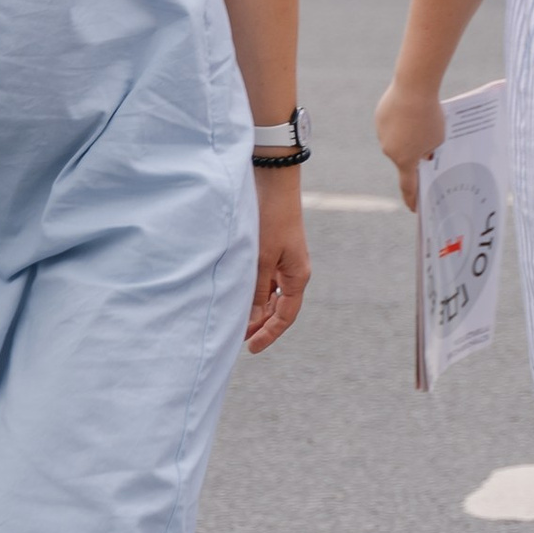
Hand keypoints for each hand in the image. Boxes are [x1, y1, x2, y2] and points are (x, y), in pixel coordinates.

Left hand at [247, 171, 309, 353]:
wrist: (274, 184)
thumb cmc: (271, 219)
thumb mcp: (262, 257)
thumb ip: (257, 289)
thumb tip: (253, 318)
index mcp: (297, 276)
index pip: (285, 316)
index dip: (269, 334)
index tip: (251, 348)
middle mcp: (293, 272)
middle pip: (279, 308)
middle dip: (261, 325)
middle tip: (239, 339)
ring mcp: (283, 262)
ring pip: (270, 295)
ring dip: (256, 309)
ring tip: (236, 322)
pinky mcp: (272, 251)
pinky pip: (264, 281)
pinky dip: (253, 292)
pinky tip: (238, 296)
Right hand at [375, 74, 444, 210]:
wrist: (413, 88)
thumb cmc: (429, 116)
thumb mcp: (438, 138)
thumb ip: (429, 151)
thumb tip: (420, 152)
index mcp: (405, 160)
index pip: (408, 186)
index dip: (412, 198)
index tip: (414, 208)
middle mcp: (389, 150)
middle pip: (404, 157)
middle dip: (414, 152)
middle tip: (427, 141)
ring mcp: (382, 133)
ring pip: (397, 139)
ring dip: (407, 134)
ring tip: (421, 119)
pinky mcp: (379, 117)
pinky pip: (391, 124)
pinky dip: (400, 121)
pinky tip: (410, 110)